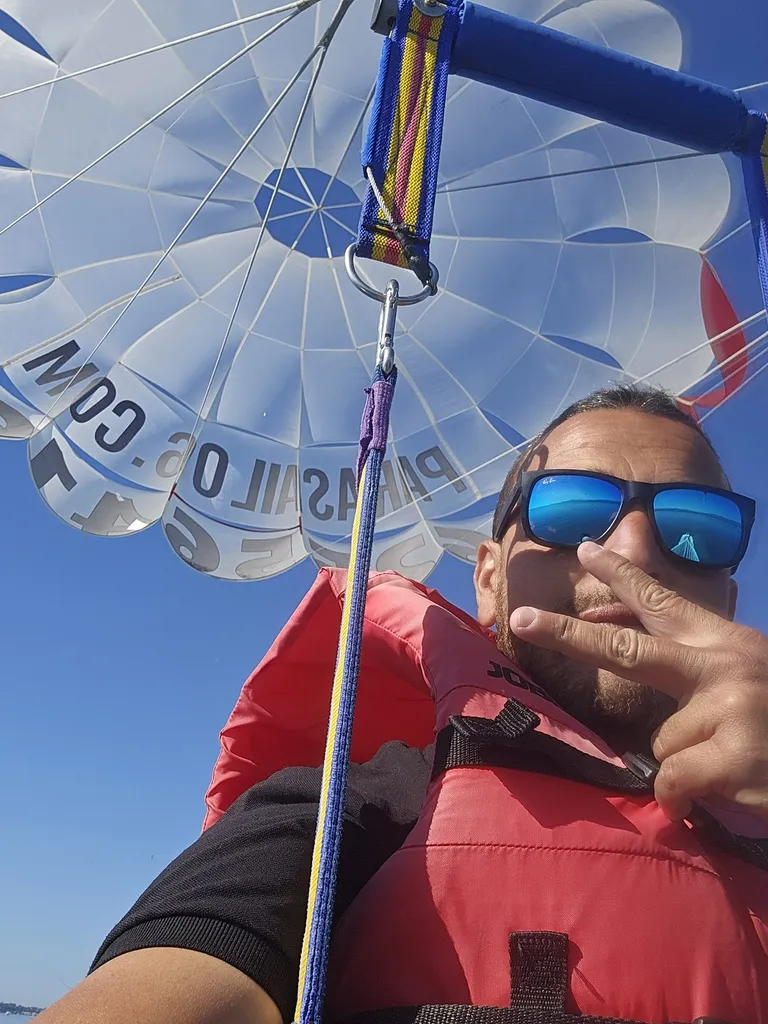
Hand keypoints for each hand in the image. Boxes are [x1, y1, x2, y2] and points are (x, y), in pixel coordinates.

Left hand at [509, 541, 767, 821]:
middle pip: (628, 652)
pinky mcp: (733, 760)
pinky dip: (685, 800)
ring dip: (685, 762)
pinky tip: (724, 796)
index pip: (666, 603)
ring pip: (660, 742)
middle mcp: (726, 667)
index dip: (622, 576)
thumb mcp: (747, 679)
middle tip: (523, 617)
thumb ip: (691, 666)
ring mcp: (730, 711)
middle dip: (568, 634)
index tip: (585, 548)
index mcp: (730, 644)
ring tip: (735, 764)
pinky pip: (671, 783)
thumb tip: (624, 647)